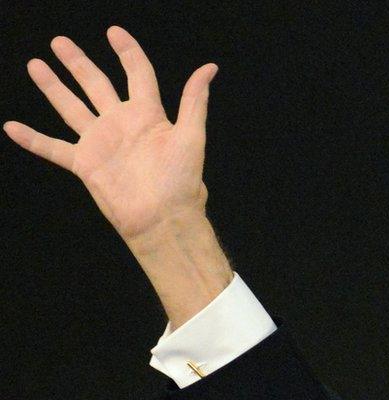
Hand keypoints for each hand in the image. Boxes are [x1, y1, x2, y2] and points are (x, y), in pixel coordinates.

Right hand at [6, 28, 229, 326]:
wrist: (164, 219)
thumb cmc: (182, 181)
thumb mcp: (191, 136)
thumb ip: (194, 101)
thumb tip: (210, 68)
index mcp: (148, 114)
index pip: (137, 74)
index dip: (127, 52)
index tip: (114, 32)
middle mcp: (121, 123)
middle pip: (95, 84)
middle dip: (78, 62)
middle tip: (59, 41)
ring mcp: (100, 142)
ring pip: (71, 107)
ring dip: (52, 87)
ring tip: (35, 64)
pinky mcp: (84, 163)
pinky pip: (53, 147)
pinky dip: (32, 139)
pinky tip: (12, 126)